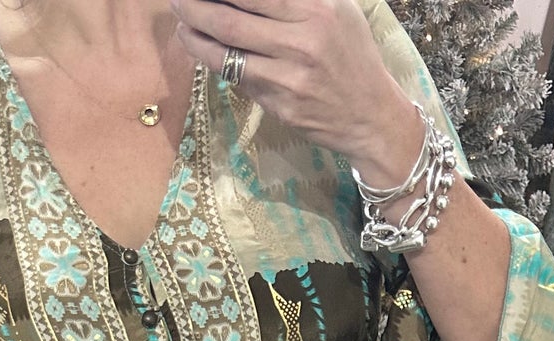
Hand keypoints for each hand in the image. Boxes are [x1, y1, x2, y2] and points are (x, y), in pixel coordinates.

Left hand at [169, 0, 422, 182]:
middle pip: (230, 16)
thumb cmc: (352, 56)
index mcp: (316, 8)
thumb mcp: (338, 9)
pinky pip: (237, 77)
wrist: (372, 116)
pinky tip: (202, 47)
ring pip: (226, 50)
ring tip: (181, 20)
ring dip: (194, 33)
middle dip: (194, 4)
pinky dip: (213, 60)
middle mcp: (302, 40)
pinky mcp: (280, 104)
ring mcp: (289, 75)